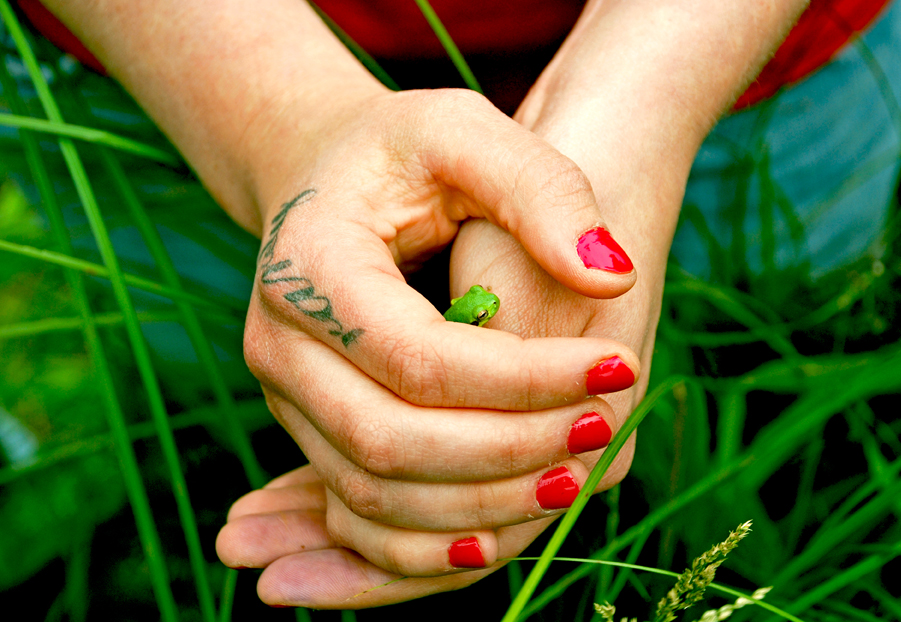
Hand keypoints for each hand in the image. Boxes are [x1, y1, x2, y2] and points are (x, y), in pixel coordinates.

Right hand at [220, 85, 642, 596]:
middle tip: (600, 428)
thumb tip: (611, 279)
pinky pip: (359, 516)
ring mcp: (287, 397)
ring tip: (573, 476)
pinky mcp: (309, 429)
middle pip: (391, 443)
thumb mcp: (467, 131)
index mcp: (310, 266)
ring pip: (376, 495)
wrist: (327, 181)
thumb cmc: (403, 152)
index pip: (420, 357)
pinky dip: (426, 544)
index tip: (619, 365)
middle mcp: (280, 344)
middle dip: (509, 452)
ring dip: (482, 505)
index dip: (525, 378)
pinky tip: (501, 531)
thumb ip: (540, 189)